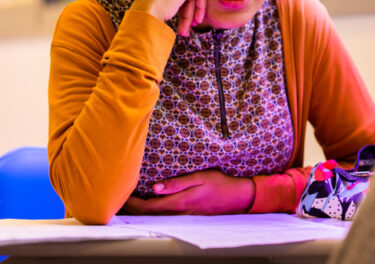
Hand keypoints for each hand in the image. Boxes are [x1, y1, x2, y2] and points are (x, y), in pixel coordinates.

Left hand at [121, 169, 255, 214]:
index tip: (120, 196)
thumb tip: (154, 188)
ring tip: (128, 202)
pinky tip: (149, 204)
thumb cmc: (220, 184)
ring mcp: (183, 215)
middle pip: (148, 214)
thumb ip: (177, 183)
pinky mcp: (187, 214)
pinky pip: (164, 215)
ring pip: (155, 216)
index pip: (148, 207)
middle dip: (132, 209)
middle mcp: (178, 213)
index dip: (132, 203)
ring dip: (141, 210)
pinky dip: (152, 210)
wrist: (237, 198)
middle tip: (117, 200)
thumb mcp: (200, 178)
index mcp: (179, 203)